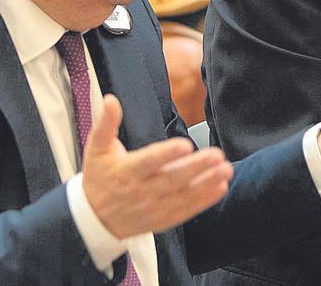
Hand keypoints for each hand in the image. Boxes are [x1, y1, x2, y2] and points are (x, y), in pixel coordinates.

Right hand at [82, 96, 232, 238]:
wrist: (95, 220)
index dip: (167, 154)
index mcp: (126, 171)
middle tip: (217, 154)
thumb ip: (105, 124)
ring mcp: (153, 207)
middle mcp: (141, 191)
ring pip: (183, 195)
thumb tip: (110, 100)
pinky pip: (186, 210)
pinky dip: (204, 200)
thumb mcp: (96, 149)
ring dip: (207, 183)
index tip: (186, 145)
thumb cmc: (99, 179)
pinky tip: (220, 187)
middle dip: (196, 167)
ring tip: (226, 169)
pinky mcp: (163, 218)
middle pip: (172, 179)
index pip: (148, 162)